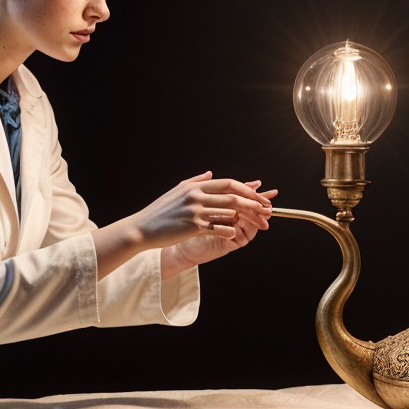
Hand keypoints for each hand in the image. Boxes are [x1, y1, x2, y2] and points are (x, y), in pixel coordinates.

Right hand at [132, 173, 275, 274]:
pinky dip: (229, 230)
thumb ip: (196, 181)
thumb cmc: (160, 212)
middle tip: (267, 210)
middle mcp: (196, 195)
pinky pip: (218, 228)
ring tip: (259, 224)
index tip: (259, 195)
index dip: (246, 189)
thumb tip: (211, 174)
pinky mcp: (193, 226)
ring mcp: (195, 211)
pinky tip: (235, 234)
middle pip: (233, 196)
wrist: (142, 229)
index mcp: (195, 186)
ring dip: (246, 218)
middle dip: (253, 203)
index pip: (228, 183)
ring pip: (229, 212)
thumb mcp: (176, 191)